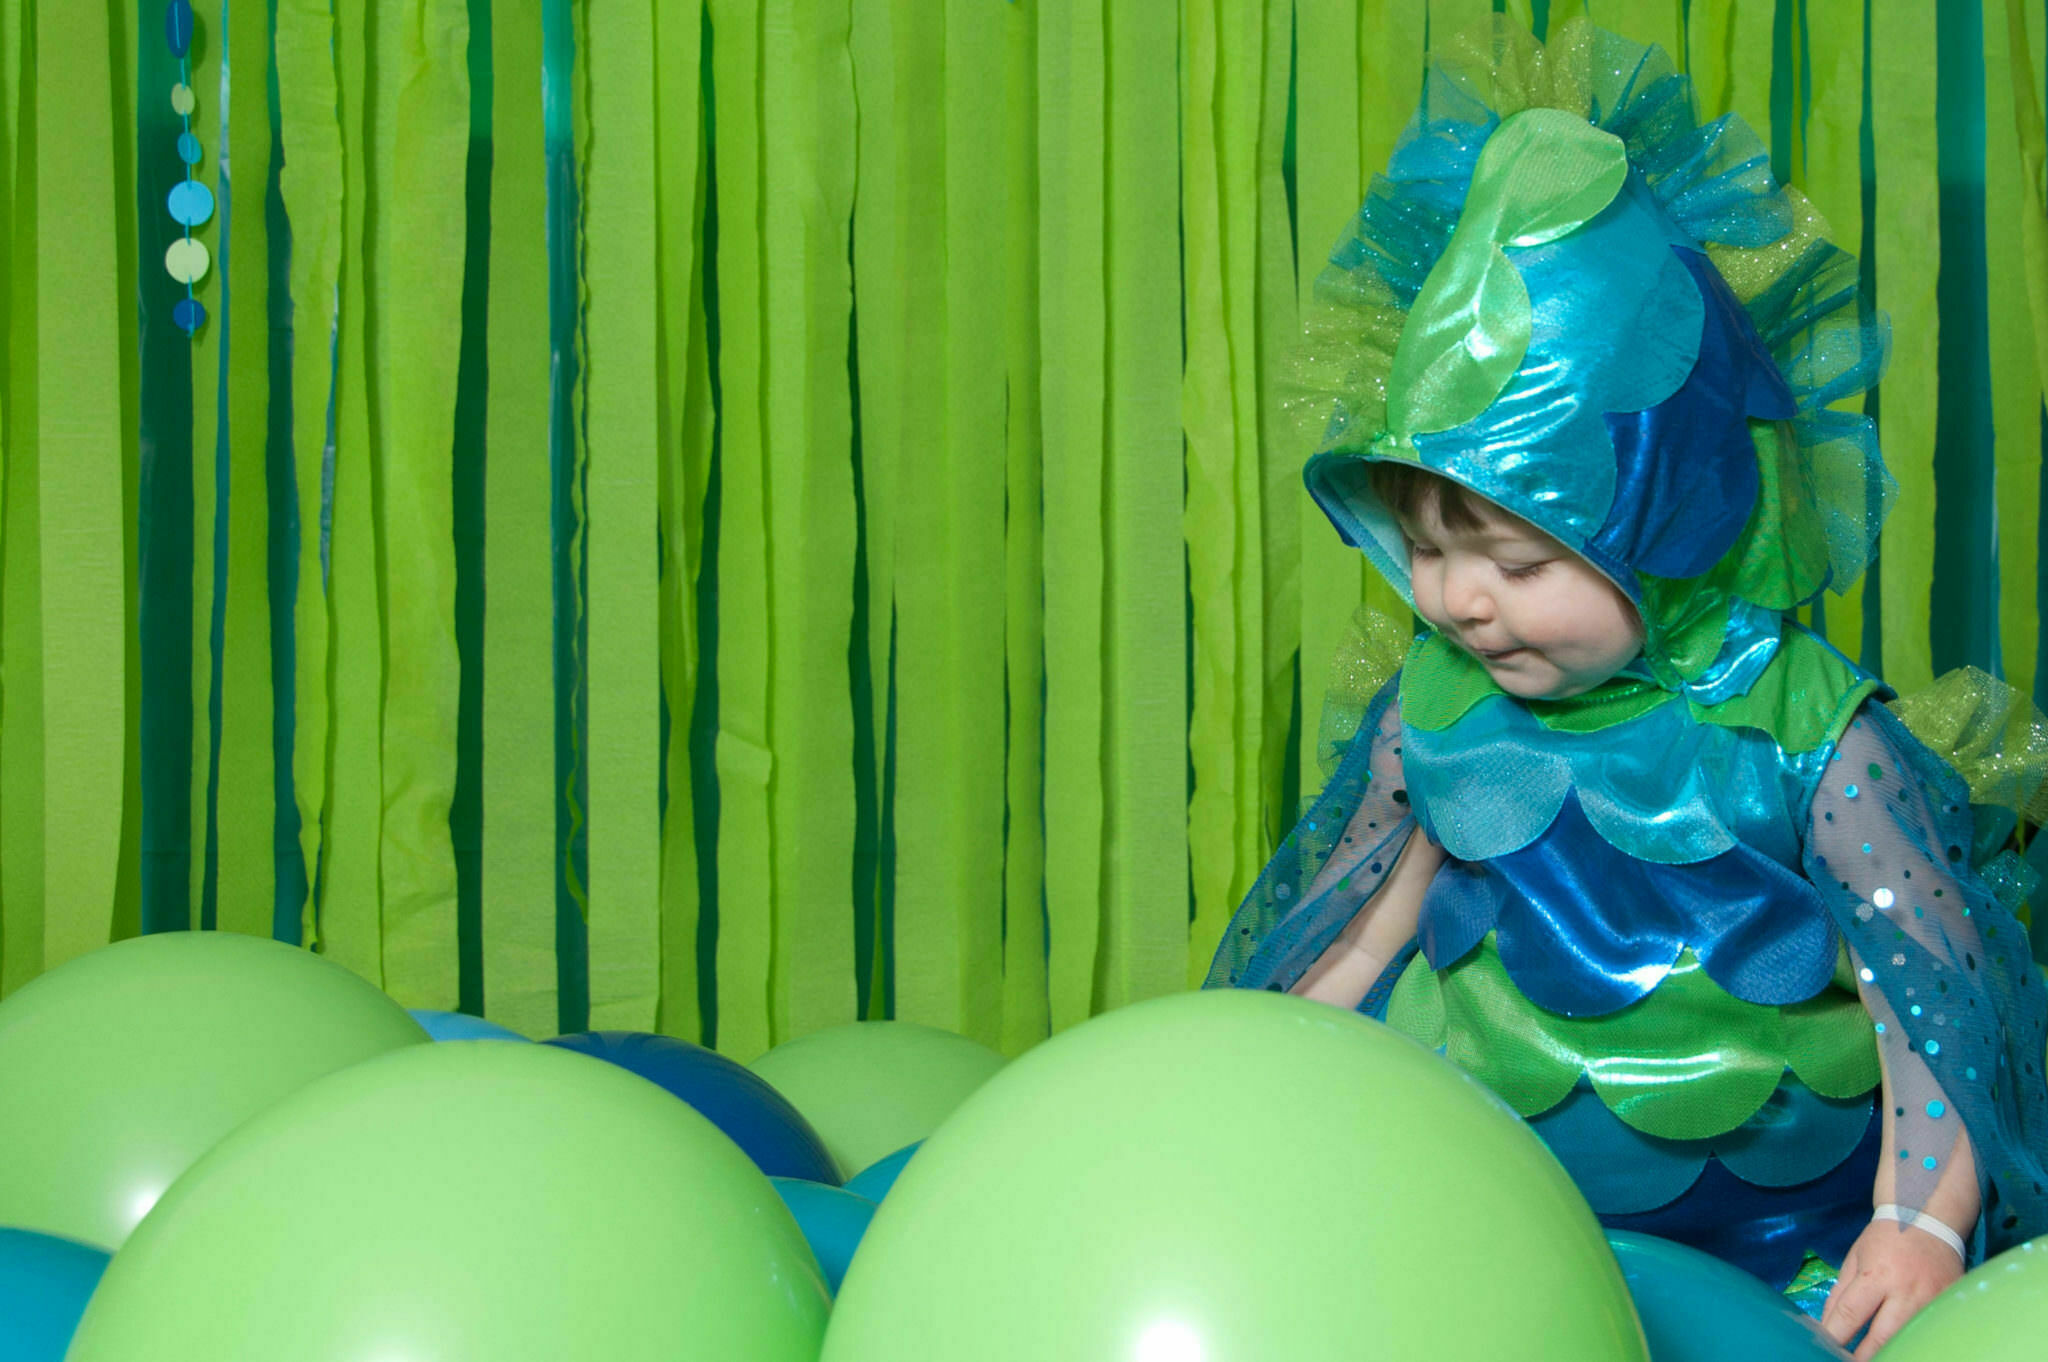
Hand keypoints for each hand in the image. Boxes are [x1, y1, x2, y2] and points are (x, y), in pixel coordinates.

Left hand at [1820, 1217, 1964, 1356]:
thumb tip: (1828, 1325)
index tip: (1825, 1348)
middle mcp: (1906, 1291)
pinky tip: (1904, 1349)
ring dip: (1891, 1352)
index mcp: (1876, 1275)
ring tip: (1874, 1358)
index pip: (1852, 1313)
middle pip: (1884, 1336)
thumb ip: (1840, 1293)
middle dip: (1865, 1356)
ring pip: (1910, 1339)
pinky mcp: (1951, 1304)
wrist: (1929, 1219)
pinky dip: (1916, 1343)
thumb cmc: (1885, 1239)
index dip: (1836, 1335)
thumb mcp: (1854, 1258)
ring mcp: (1933, 1300)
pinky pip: (1931, 1331)